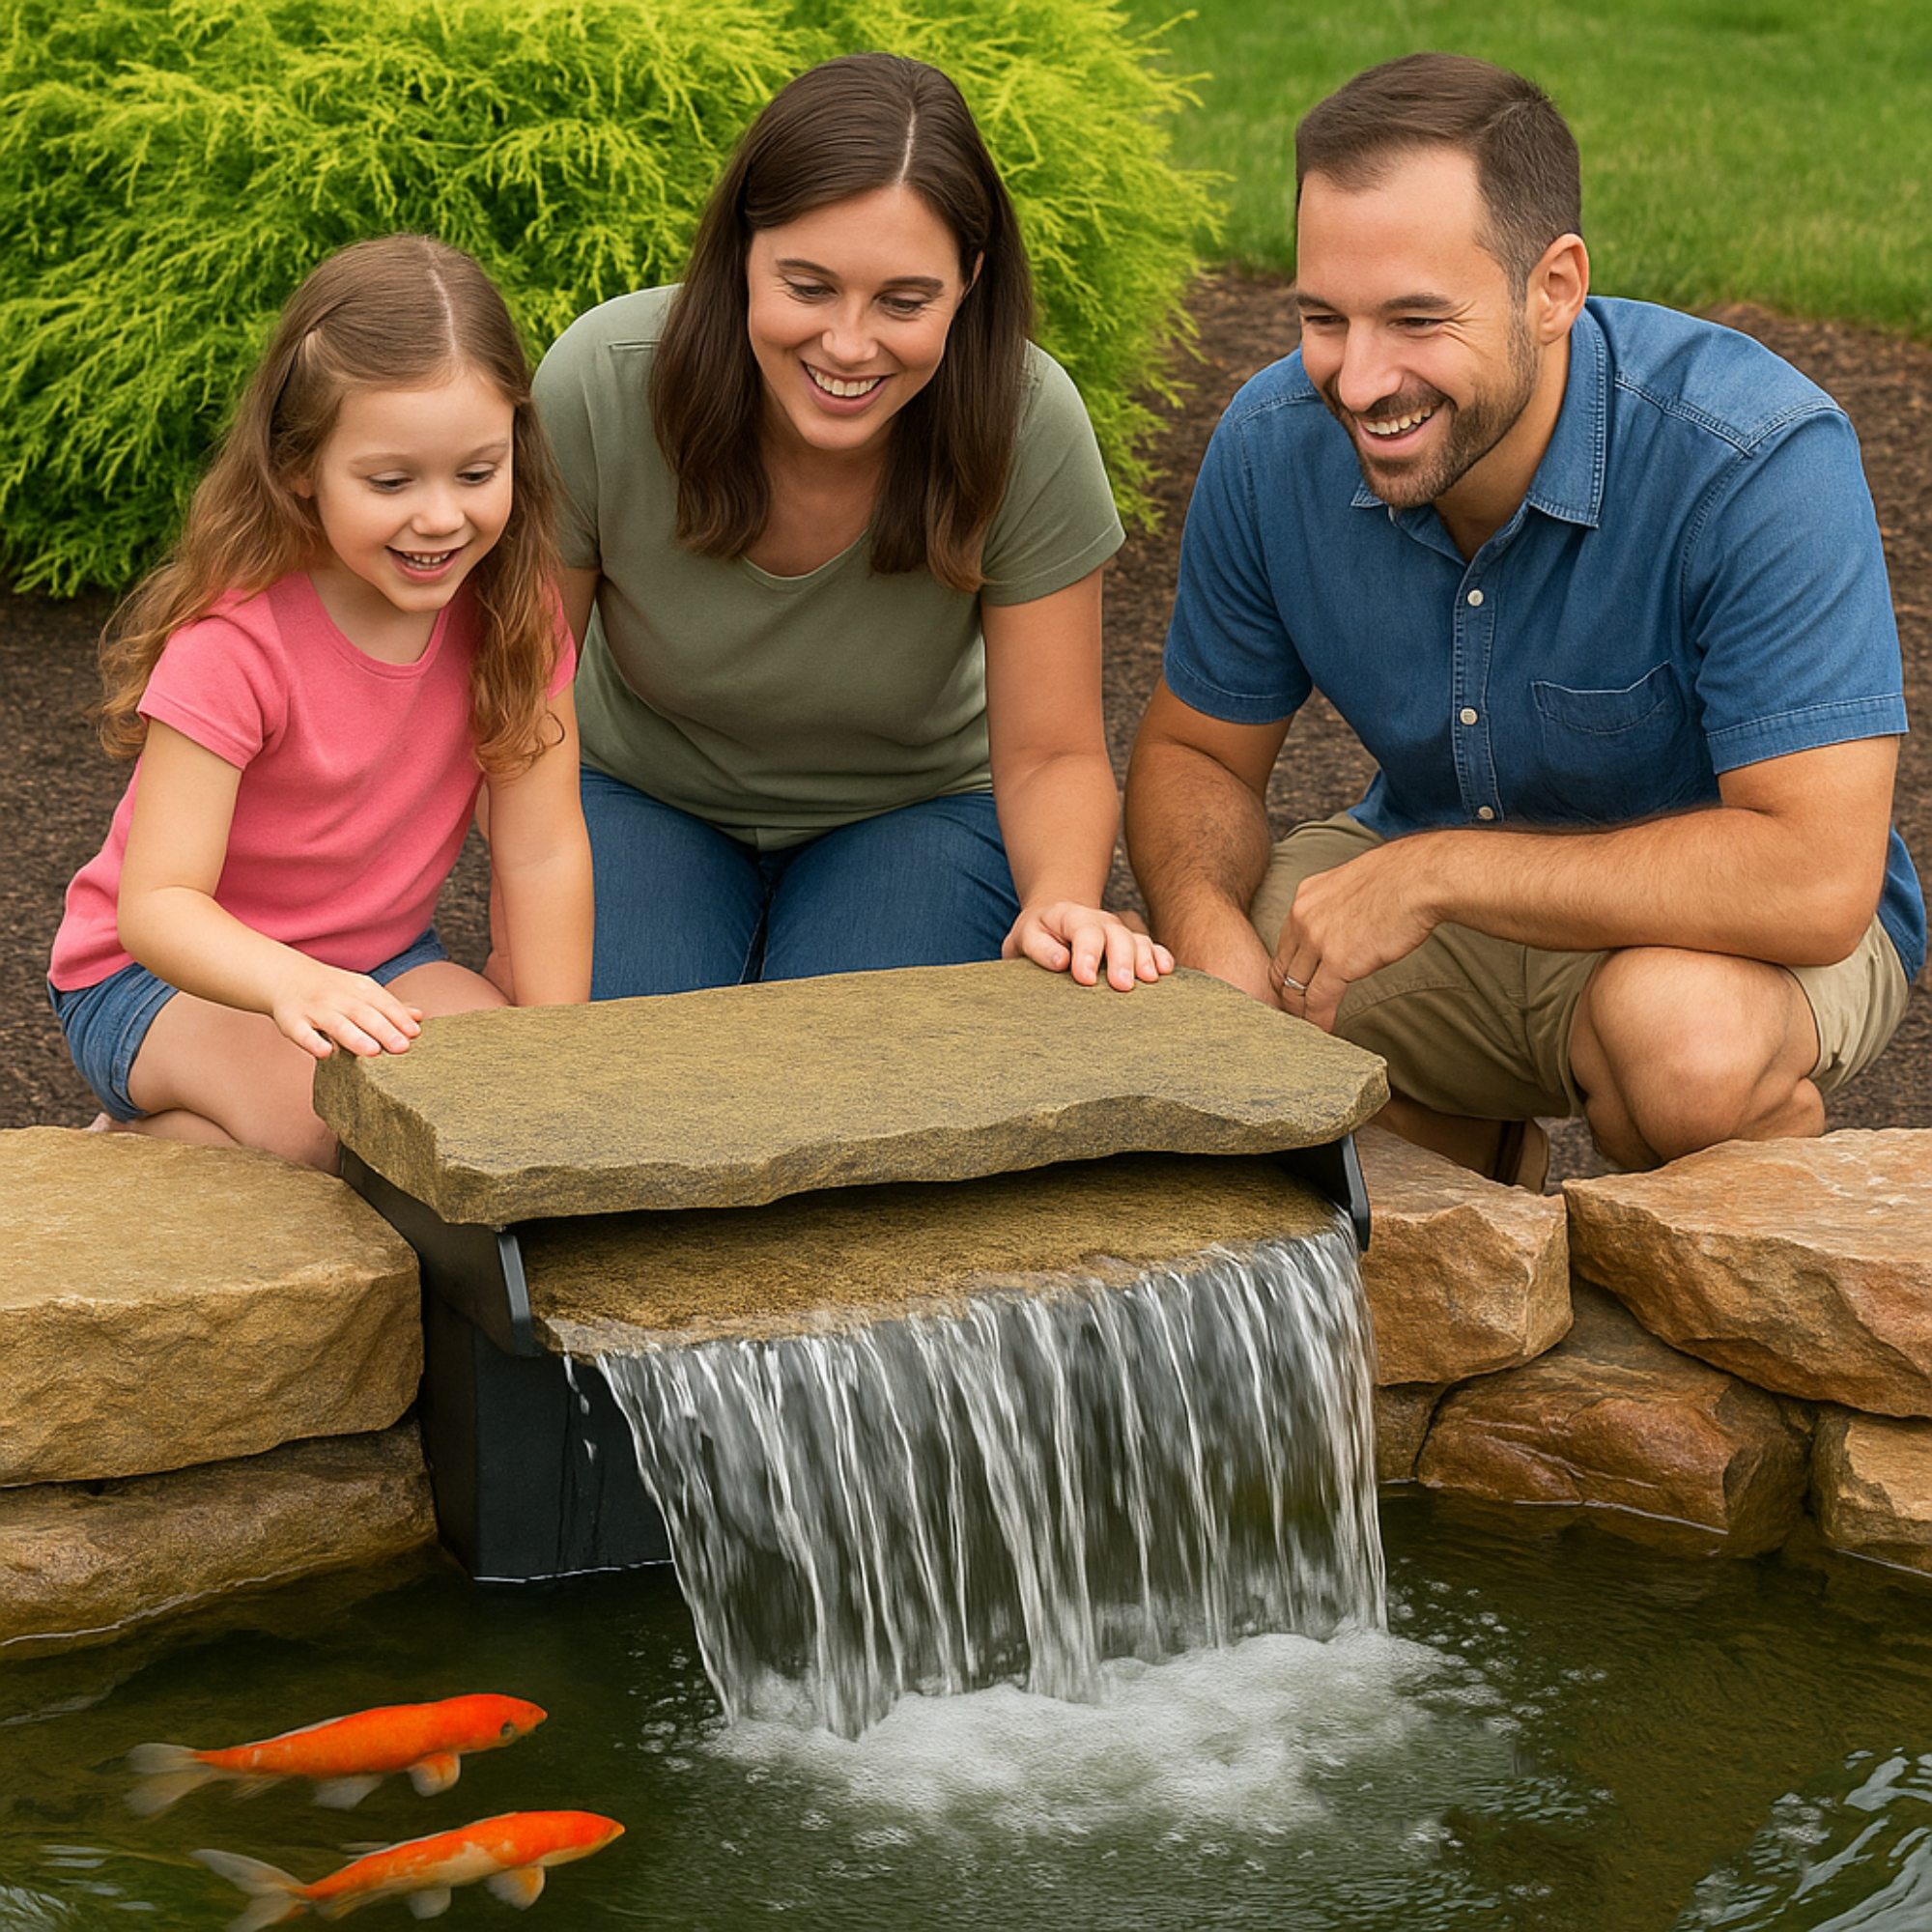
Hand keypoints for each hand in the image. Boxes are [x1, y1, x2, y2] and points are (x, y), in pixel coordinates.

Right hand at [267, 958, 424, 1060]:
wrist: (286, 977)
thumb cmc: (333, 991)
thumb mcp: (362, 992)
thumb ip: (388, 1006)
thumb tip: (418, 1017)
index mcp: (359, 990)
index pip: (383, 1003)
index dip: (398, 1018)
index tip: (415, 1033)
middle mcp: (339, 999)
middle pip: (364, 1015)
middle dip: (384, 1030)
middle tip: (401, 1047)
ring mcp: (315, 1010)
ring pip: (337, 1024)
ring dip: (355, 1037)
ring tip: (372, 1051)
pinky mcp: (292, 1022)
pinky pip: (302, 1033)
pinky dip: (312, 1042)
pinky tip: (325, 1053)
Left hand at [1003, 902, 1174, 989]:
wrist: (1053, 922)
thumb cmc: (1036, 937)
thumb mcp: (1024, 937)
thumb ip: (1038, 947)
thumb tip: (1061, 961)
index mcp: (1069, 916)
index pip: (1083, 931)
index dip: (1086, 954)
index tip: (1085, 978)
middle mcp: (1099, 921)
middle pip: (1116, 935)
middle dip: (1121, 959)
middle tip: (1122, 985)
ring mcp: (1118, 931)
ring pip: (1137, 940)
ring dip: (1144, 959)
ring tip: (1148, 979)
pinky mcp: (1131, 944)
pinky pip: (1150, 947)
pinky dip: (1160, 956)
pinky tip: (1164, 970)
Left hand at [1269, 840, 1439, 1030]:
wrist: (1418, 878)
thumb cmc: (1399, 878)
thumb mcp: (1351, 884)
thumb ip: (1337, 907)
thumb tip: (1345, 924)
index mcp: (1304, 898)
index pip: (1284, 945)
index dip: (1287, 971)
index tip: (1294, 988)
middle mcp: (1302, 917)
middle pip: (1283, 969)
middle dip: (1286, 996)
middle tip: (1294, 1015)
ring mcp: (1317, 940)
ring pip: (1296, 988)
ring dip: (1301, 1013)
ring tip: (1307, 1030)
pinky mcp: (1337, 961)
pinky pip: (1318, 1000)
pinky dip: (1319, 1020)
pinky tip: (1324, 1030)